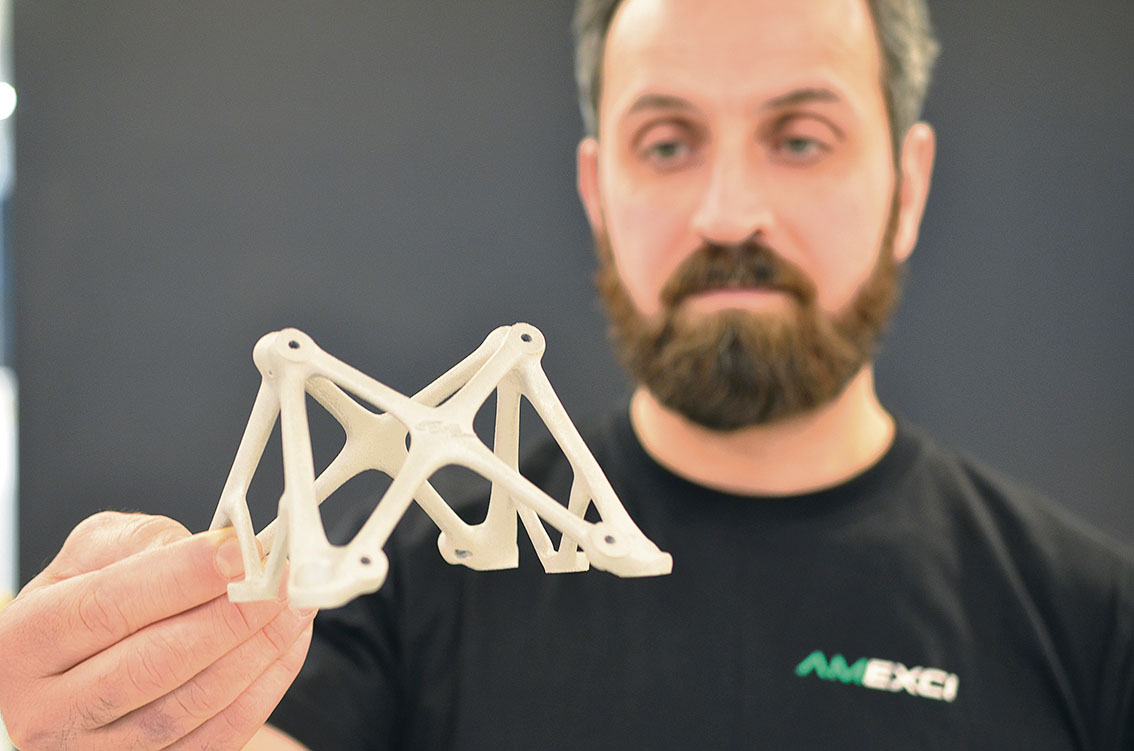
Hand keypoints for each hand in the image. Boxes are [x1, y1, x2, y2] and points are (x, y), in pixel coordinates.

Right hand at [0, 511, 315, 749]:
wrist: (88, 666)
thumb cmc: (92, 604)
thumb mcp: (93, 555)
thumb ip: (142, 541)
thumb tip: (213, 550)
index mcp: (25, 642)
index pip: (107, 606)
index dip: (182, 577)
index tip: (242, 551)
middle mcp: (49, 709)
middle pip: (152, 664)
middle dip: (231, 617)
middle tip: (282, 579)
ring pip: (190, 706)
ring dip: (259, 650)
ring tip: (296, 603)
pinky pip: (219, 735)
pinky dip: (266, 685)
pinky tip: (289, 642)